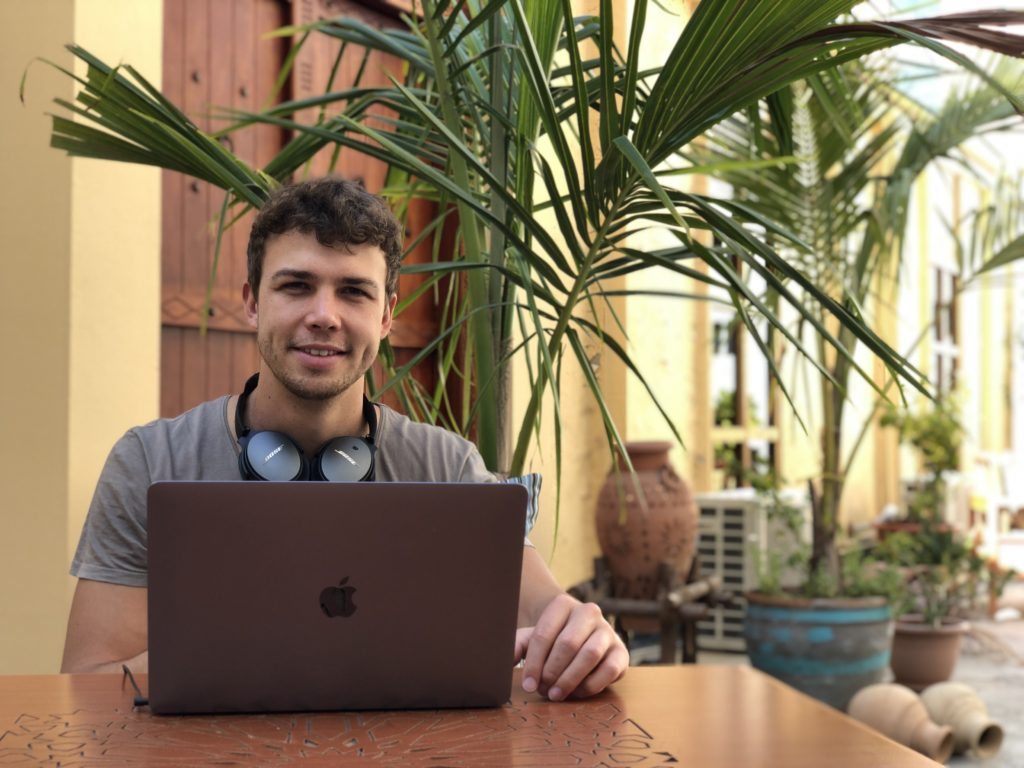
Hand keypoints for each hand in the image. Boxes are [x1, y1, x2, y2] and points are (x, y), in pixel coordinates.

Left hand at [513, 593, 627, 700]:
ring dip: (570, 680)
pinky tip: (577, 692)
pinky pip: (609, 670)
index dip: (534, 663)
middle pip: (567, 644)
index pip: (544, 634)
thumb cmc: (554, 639)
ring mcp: (608, 630)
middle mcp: (589, 612)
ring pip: (589, 655)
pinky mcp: (621, 651)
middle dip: (552, 671)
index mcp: (563, 604)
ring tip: (556, 694)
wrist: (582, 638)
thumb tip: (508, 658)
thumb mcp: (533, 638)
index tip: (528, 685)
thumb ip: (518, 645)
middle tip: (543, 690)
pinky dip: (591, 685)